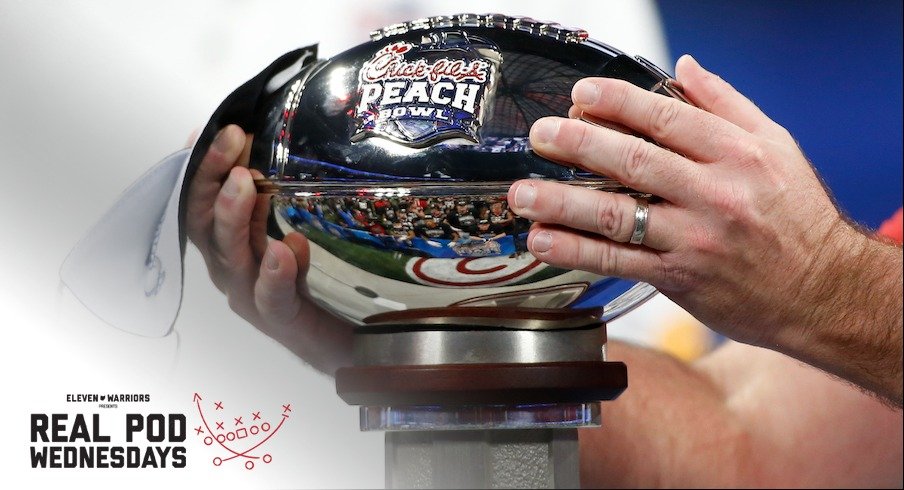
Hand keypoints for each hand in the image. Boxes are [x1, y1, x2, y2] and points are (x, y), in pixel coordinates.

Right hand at [185, 125, 352, 374]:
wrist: (336, 343)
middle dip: (212, 177)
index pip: (202, 199)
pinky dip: (276, 273)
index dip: (203, 164)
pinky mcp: (281, 320)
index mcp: (228, 243)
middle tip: (231, 139)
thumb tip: (262, 151)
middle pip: (205, 222)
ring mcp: (251, 296)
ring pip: (231, 257)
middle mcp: (231, 269)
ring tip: (244, 183)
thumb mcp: (285, 230)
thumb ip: (270, 201)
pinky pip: (272, 297)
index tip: (216, 126)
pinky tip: (285, 249)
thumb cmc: (303, 284)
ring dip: (234, 216)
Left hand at [508, 55, 901, 403]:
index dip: (617, 102)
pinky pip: (618, 262)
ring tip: (522, 193)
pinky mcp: (679, 278)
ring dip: (562, 202)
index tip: (580, 94)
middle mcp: (715, 194)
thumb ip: (726, 104)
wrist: (822, 291)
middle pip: (635, 162)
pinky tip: (544, 240)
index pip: (666, 117)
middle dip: (579, 144)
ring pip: (617, 216)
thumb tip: (684, 65)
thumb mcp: (776, 147)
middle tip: (540, 135)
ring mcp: (694, 239)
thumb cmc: (796, 217)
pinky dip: (576, 251)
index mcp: (737, 153)